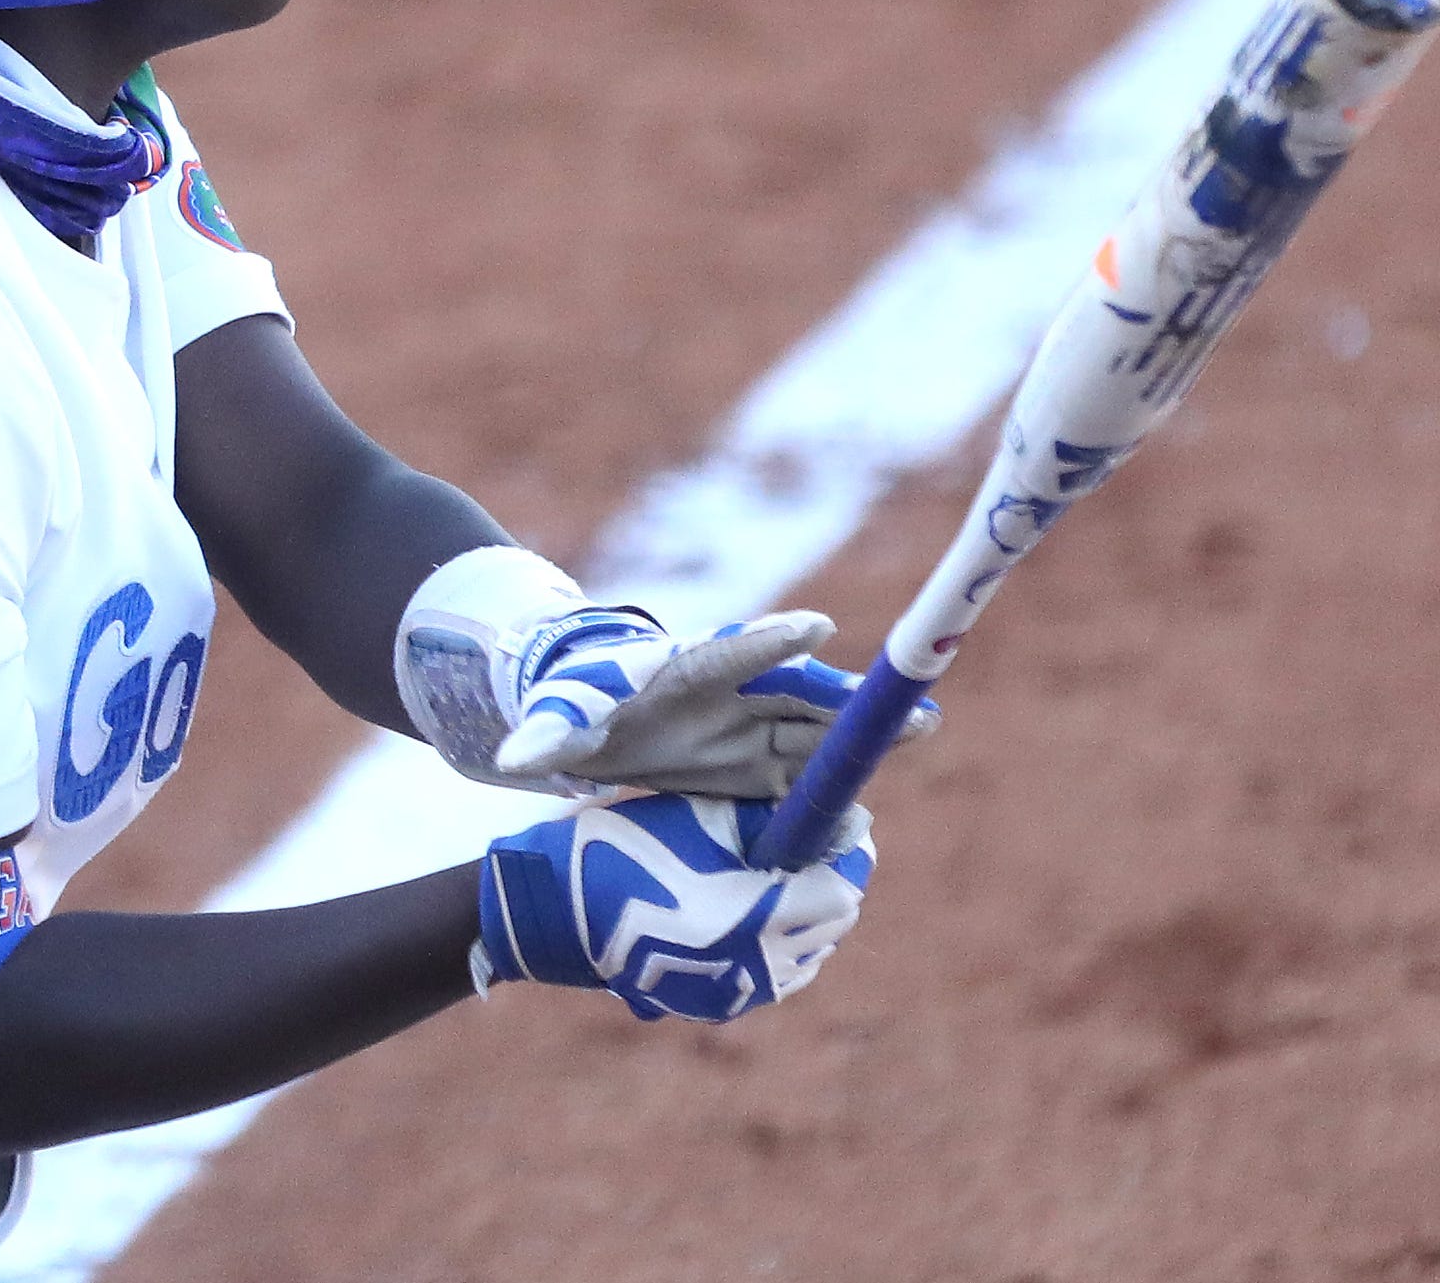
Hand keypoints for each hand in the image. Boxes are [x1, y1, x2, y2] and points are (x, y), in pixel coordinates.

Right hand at [474, 793, 873, 1021]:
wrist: (558, 913)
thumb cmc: (628, 849)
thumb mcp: (704, 818)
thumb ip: (776, 820)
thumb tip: (844, 821)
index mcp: (755, 916)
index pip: (843, 891)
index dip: (843, 855)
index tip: (832, 826)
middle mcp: (756, 967)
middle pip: (834, 925)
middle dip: (825, 883)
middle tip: (793, 848)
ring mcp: (739, 995)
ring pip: (810, 954)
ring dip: (804, 917)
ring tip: (764, 880)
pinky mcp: (721, 1008)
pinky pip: (777, 976)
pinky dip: (776, 945)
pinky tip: (742, 914)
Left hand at [493, 609, 935, 796]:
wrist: (591, 715)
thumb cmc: (576, 699)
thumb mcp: (557, 716)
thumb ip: (544, 736)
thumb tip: (516, 762)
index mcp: (686, 666)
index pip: (734, 651)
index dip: (773, 642)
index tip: (815, 628)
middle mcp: (730, 691)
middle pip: (799, 693)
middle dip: (852, 699)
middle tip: (912, 701)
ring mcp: (749, 725)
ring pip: (814, 732)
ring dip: (861, 739)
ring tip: (923, 730)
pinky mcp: (755, 763)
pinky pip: (801, 775)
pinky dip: (831, 789)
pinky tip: (862, 812)